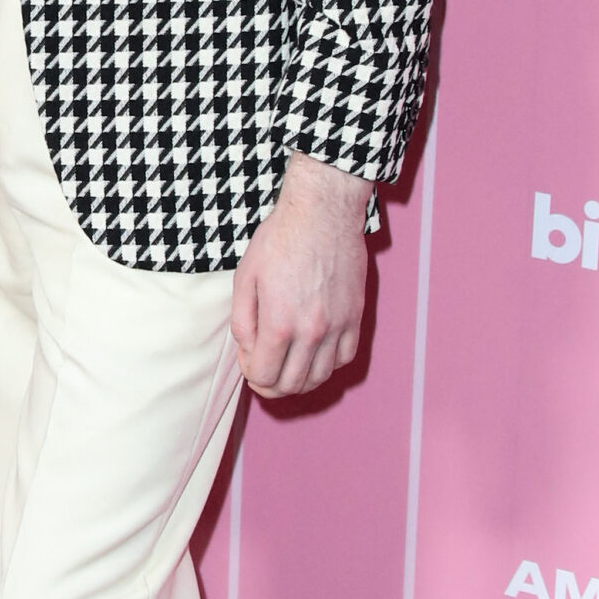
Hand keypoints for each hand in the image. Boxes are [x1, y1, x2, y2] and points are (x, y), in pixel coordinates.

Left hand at [231, 153, 370, 397]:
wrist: (322, 213)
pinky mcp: (355, 317)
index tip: (249, 360)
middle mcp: (312, 332)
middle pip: (292, 385)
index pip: (265, 378)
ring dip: (300, 380)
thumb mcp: (245, 277)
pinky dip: (328, 364)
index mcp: (280, 324)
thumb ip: (243, 321)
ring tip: (287, 366)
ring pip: (320, 378)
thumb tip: (249, 351)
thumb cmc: (280, 239)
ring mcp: (337, 326)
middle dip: (272, 385)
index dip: (252, 376)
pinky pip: (345, 358)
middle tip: (264, 370)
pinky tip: (314, 353)